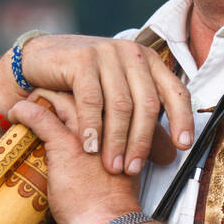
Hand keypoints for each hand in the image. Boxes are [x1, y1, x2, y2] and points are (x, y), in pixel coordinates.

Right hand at [0, 34, 193, 178]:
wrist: (40, 61)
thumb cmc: (84, 85)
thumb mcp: (118, 102)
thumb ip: (144, 125)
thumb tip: (170, 156)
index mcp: (149, 62)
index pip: (175, 91)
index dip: (182, 119)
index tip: (183, 146)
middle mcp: (132, 54)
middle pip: (147, 104)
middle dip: (141, 142)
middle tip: (133, 169)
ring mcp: (107, 53)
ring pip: (120, 105)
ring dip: (117, 140)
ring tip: (112, 166)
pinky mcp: (82, 59)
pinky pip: (91, 100)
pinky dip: (91, 127)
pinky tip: (89, 148)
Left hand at [7, 95, 143, 223]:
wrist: (110, 223)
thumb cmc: (113, 204)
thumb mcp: (117, 169)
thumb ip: (107, 154)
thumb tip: (95, 155)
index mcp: (117, 128)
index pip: (98, 96)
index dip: (78, 94)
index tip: (65, 102)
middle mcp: (104, 123)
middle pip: (80, 90)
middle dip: (59, 89)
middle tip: (43, 99)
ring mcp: (84, 131)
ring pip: (60, 96)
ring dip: (41, 96)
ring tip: (30, 103)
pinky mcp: (65, 144)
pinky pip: (39, 115)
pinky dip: (23, 110)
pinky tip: (15, 113)